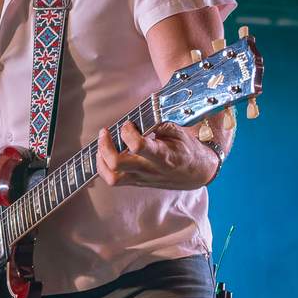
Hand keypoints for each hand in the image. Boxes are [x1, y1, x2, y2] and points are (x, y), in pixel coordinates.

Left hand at [96, 120, 218, 190]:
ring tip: (102, 144)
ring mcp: (141, 178)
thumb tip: (143, 114)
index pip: (138, 146)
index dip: (127, 132)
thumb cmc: (187, 151)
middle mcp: (149, 170)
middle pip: (117, 164)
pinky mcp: (136, 182)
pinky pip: (113, 180)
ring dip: (101, 159)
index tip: (129, 123)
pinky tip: (105, 154)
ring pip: (111, 178)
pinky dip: (103, 167)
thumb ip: (160, 123)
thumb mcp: (180, 133)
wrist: (195, 174)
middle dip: (105, 146)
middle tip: (105, 132)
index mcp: (162, 156)